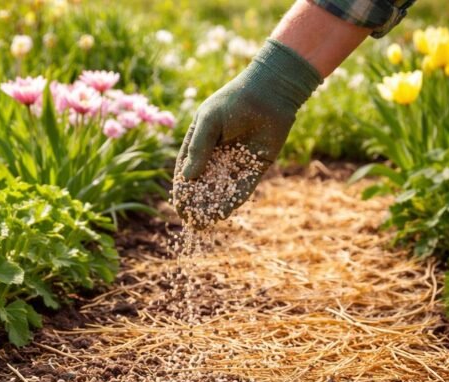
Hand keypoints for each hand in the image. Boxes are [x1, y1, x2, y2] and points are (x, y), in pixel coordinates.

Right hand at [173, 39, 321, 220]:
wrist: (270, 92)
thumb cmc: (234, 100)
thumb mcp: (209, 121)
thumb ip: (198, 149)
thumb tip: (187, 177)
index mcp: (199, 144)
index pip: (187, 172)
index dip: (182, 191)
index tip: (179, 207)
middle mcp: (216, 156)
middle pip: (203, 185)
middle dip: (196, 203)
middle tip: (191, 221)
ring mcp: (236, 162)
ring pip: (222, 189)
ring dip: (213, 206)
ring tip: (205, 222)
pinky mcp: (256, 166)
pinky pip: (243, 187)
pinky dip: (233, 200)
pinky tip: (224, 212)